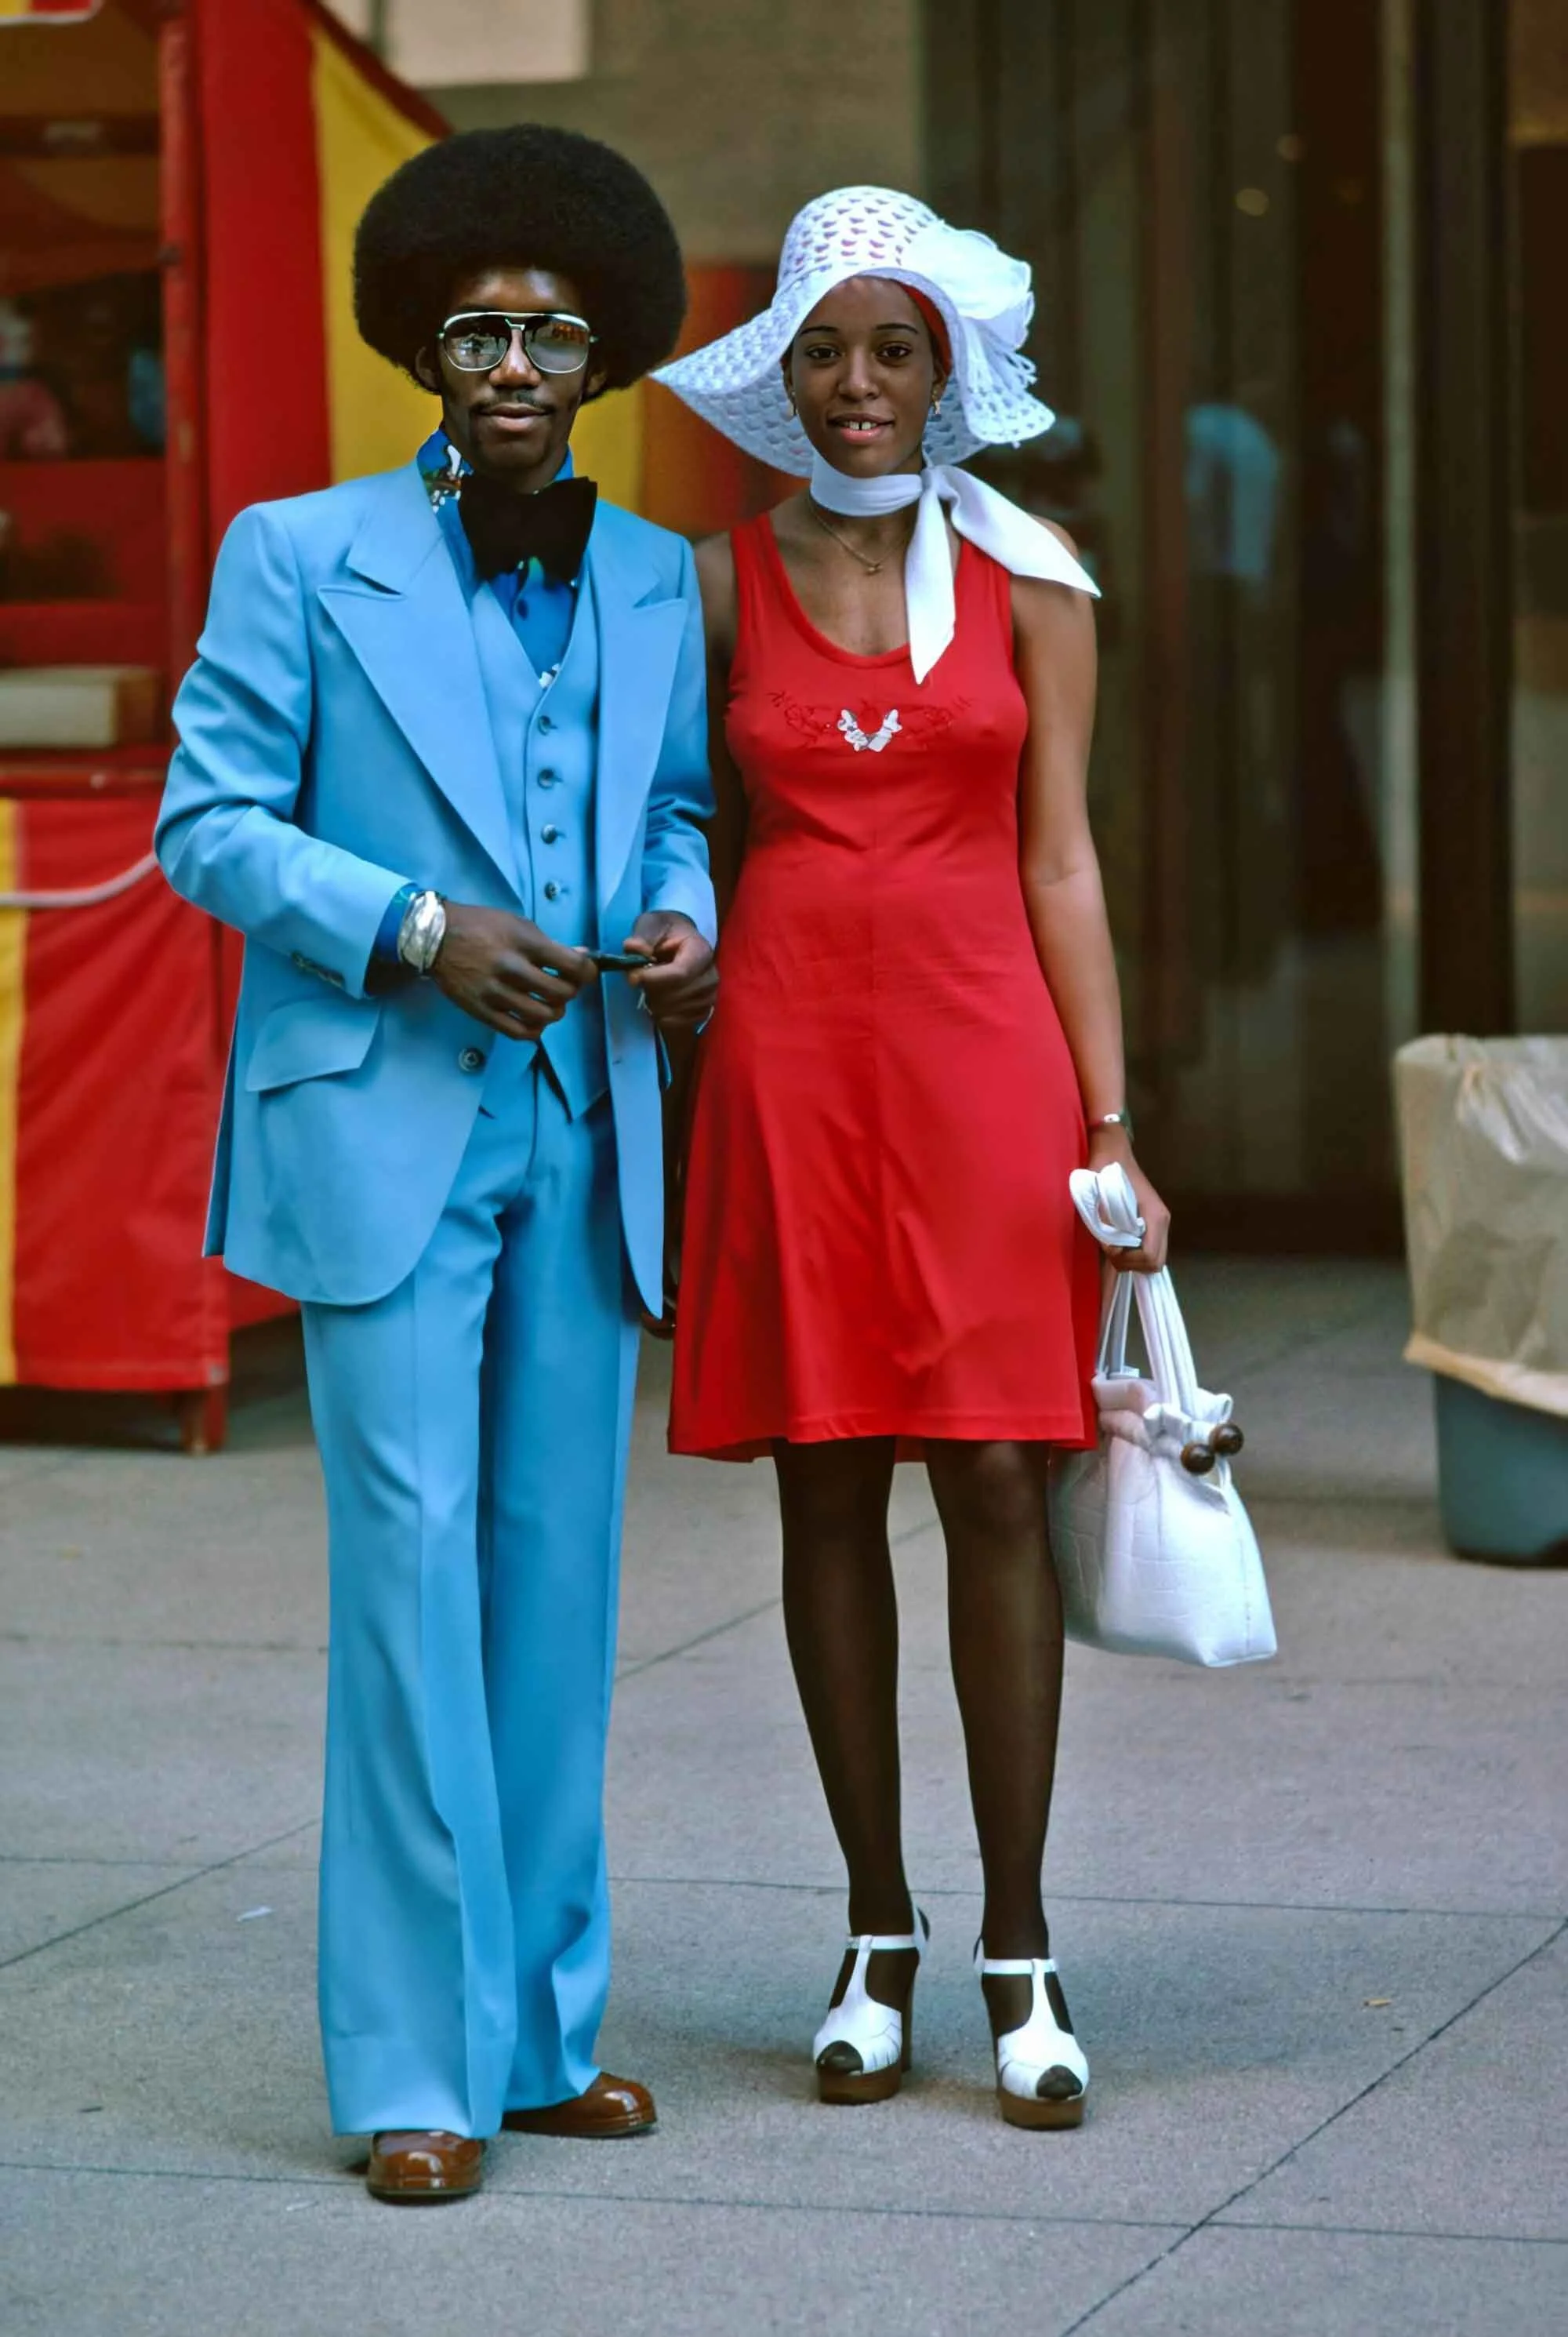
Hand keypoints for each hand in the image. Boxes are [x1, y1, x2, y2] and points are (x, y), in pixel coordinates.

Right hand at [431, 902, 595, 1039]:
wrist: (435, 937)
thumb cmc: (481, 926)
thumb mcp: (518, 924)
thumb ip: (550, 944)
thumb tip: (583, 957)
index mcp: (523, 942)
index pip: (571, 965)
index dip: (587, 972)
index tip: (585, 972)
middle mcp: (511, 969)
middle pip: (561, 993)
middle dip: (571, 991)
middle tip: (564, 986)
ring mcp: (495, 993)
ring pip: (543, 1016)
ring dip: (555, 1012)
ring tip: (550, 1004)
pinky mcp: (482, 1011)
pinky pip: (518, 1032)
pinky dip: (535, 1030)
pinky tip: (534, 1020)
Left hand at [624, 911, 716, 1033]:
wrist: (678, 941)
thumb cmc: (664, 932)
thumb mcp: (650, 925)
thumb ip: (642, 937)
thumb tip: (635, 949)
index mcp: (701, 950)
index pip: (680, 973)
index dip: (654, 979)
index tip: (633, 978)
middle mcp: (711, 975)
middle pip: (678, 994)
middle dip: (652, 991)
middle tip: (639, 981)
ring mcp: (710, 994)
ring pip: (679, 1010)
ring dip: (657, 1004)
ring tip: (649, 990)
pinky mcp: (705, 1009)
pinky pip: (685, 1023)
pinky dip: (666, 1018)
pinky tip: (657, 1007)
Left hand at [1087, 1125, 1170, 1273]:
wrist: (1114, 1153)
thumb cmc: (1105, 1171)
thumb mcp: (1099, 1196)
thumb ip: (1106, 1223)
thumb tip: (1111, 1248)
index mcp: (1154, 1216)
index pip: (1150, 1256)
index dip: (1129, 1261)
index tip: (1111, 1249)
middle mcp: (1162, 1221)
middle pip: (1156, 1263)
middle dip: (1132, 1265)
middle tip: (1112, 1253)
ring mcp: (1160, 1223)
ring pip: (1154, 1258)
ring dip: (1134, 1260)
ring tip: (1115, 1247)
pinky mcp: (1153, 1223)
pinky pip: (1150, 1249)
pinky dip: (1136, 1254)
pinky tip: (1121, 1243)